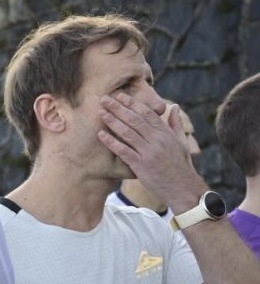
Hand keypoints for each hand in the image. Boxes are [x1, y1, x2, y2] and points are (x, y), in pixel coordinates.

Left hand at [98, 95, 205, 212]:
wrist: (183, 187)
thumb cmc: (181, 165)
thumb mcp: (181, 142)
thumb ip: (175, 124)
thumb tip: (173, 106)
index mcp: (166, 133)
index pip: (147, 113)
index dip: (132, 103)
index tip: (119, 96)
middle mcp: (157, 139)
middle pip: (135, 119)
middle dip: (118, 108)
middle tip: (104, 99)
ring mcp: (149, 152)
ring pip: (128, 132)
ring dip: (112, 121)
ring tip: (100, 113)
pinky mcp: (141, 165)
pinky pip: (123, 151)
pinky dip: (112, 142)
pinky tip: (101, 135)